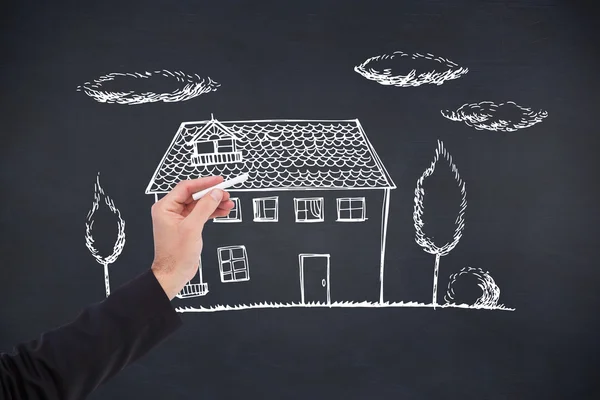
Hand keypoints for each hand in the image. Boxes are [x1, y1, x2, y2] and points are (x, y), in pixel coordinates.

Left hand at [150, 176, 233, 298]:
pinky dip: (212, 212)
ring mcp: (178, 218)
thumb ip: (205, 208)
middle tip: (226, 194)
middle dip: (212, 194)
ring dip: (214, 203)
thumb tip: (215, 193)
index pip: (186, 188)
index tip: (218, 181)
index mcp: (165, 207)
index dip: (204, 183)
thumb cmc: (176, 255)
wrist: (173, 274)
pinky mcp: (186, 226)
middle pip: (194, 195)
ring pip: (199, 204)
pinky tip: (223, 211)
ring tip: (228, 204)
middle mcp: (170, 211)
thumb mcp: (192, 228)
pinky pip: (201, 214)